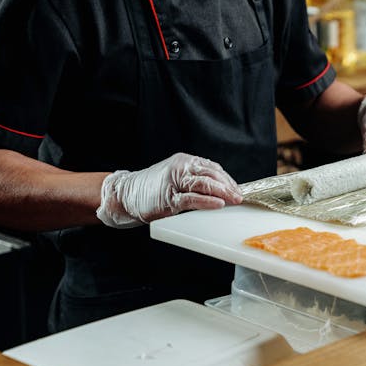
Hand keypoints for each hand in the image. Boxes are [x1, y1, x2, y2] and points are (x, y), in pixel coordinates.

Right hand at [96, 153, 242, 227]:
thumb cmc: (154, 189)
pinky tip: (218, 204)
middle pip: (211, 174)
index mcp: (185, 161)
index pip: (212, 168)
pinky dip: (207, 201)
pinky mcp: (168, 197)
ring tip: (234, 199)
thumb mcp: (177, 179)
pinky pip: (191, 198)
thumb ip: (196, 181)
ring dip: (222, 192)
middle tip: (240, 196)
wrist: (125, 195)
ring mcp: (174, 181)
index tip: (238, 189)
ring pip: (203, 183)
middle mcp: (180, 168)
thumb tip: (221, 191)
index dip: (227, 179)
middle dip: (228, 186)